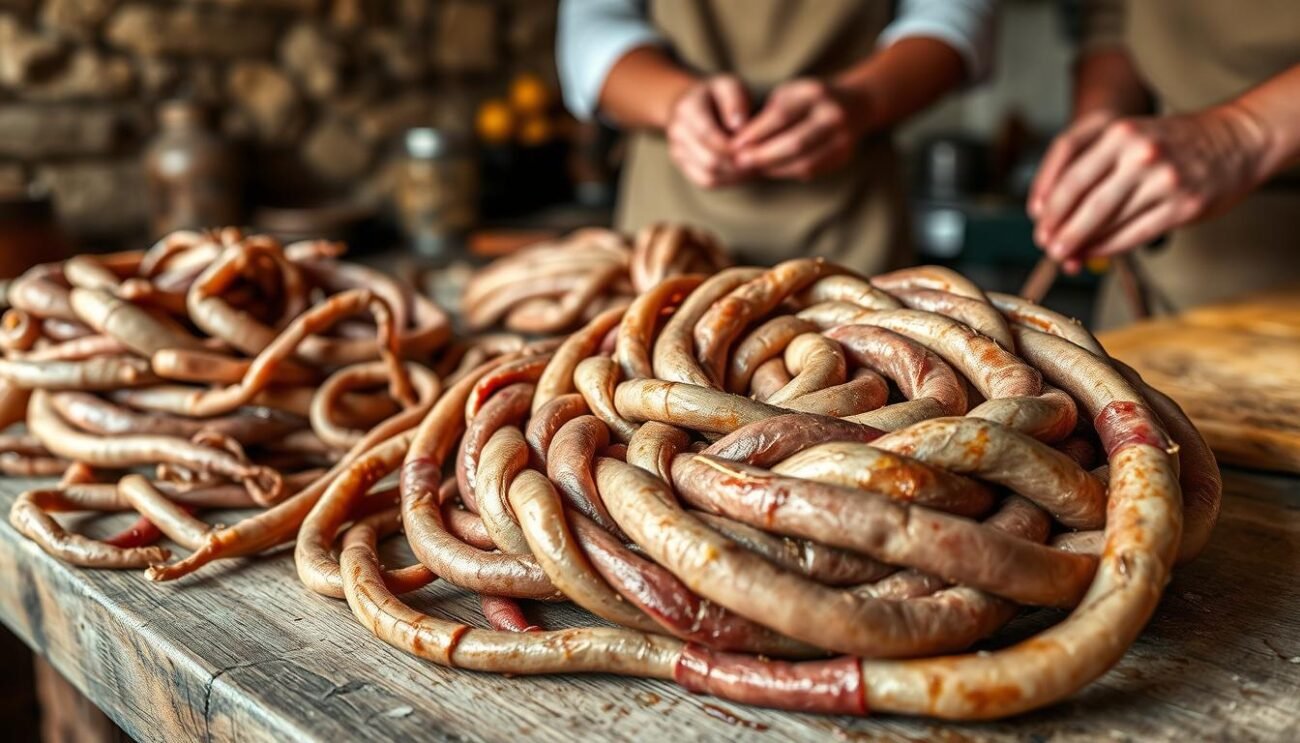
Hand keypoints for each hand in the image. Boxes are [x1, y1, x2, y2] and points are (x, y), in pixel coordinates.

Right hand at [666, 75, 750, 188]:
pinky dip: (728, 180)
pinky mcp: (683, 165)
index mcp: (687, 108)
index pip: (707, 134)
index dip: (732, 145)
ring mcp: (677, 150)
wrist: (694, 104)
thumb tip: (738, 125)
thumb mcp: (729, 85)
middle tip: (760, 160)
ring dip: (735, 174)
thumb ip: (735, 100)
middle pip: (708, 159)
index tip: (753, 147)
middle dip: (736, 163)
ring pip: (708, 175)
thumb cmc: (718, 94)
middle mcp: (677, 132)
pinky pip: (706, 181)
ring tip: (755, 165)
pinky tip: (744, 171)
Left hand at [730, 78, 862, 181]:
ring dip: (773, 168)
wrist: (856, 104)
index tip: (734, 144)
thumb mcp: (788, 94)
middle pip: (795, 143)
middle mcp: (833, 115)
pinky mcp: (843, 157)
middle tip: (739, 162)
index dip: (756, 133)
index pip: (782, 115)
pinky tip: (771, 170)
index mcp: (816, 93)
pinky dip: (786, 172)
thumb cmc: (808, 99)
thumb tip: (739, 144)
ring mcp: (843, 138)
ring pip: (804, 162)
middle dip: (763, 155)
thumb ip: (767, 116)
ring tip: (752, 168)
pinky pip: (811, 170)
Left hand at [1029, 105, 1269, 270]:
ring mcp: (1162, 179)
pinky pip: (1132, 234)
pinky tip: (1095, 252)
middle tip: (1046, 245)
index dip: (1046, 197)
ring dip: (1080, 242)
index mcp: (1119, 130)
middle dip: (1058, 226)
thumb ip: (1094, 167)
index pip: (1067, 165)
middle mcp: (1139, 152)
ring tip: (1065, 254)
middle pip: (1081, 197)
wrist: (1238, 141)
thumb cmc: (1174, 143)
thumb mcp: (1131, 136)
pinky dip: (1108, 248)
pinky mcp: (1182, 206)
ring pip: (1105, 220)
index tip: (1036, 219)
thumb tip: (1052, 214)